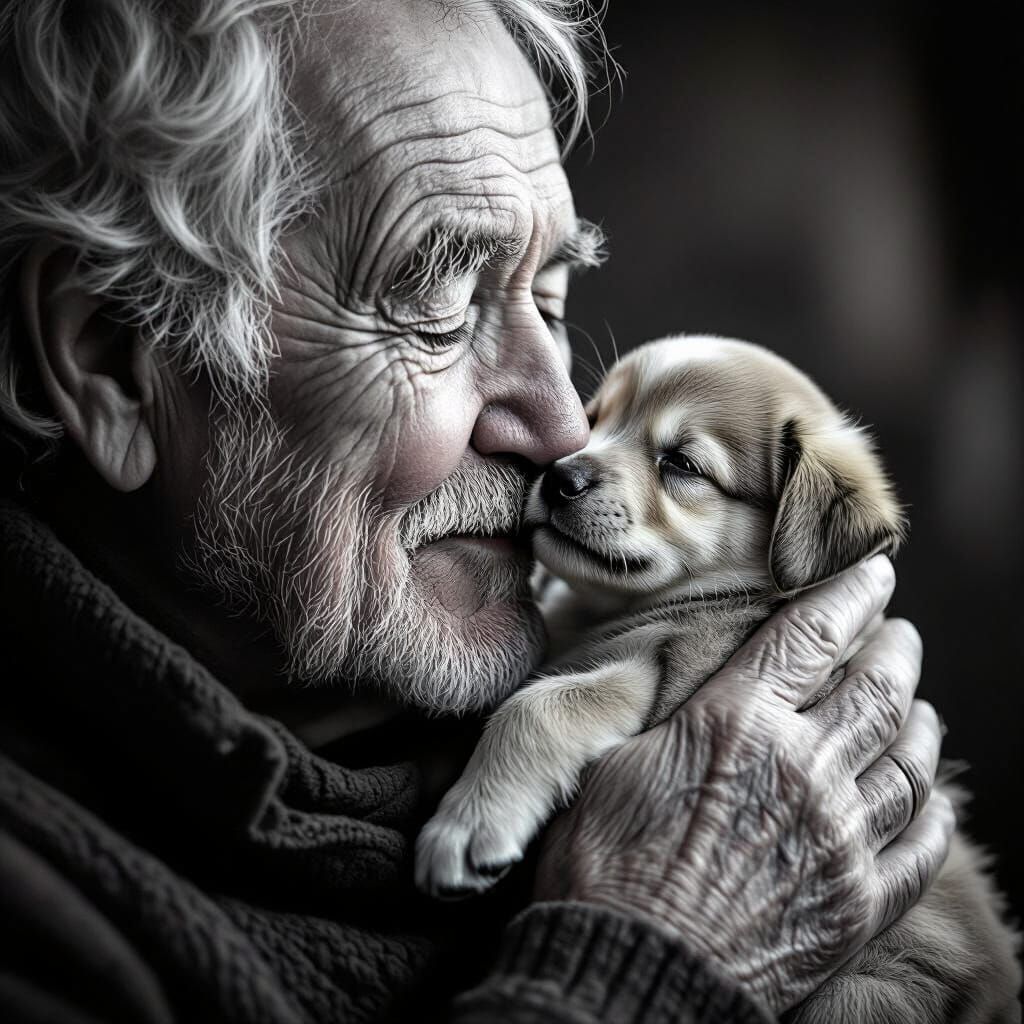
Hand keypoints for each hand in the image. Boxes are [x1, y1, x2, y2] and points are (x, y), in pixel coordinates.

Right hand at [534, 555, 952, 1013]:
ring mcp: (841, 836)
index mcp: (738, 722)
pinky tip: (934, 799)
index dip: (850, 594)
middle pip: (877, 690)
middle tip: (902, 632)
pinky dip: (935, 813)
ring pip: (908, 760)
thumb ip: (679, 719)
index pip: (810, 636)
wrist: (632, 970)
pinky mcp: (858, 901)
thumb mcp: (617, 763)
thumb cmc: (606, 863)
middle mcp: (803, 767)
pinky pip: (923, 845)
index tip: (877, 571)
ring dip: (920, 724)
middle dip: (896, 650)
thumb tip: (710, 692)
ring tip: (922, 707)